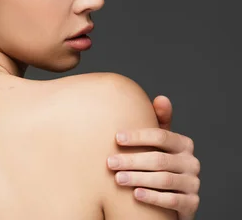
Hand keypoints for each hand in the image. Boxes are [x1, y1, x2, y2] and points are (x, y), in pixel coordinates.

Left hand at [106, 95, 200, 219]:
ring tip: (117, 179)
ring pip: (164, 180)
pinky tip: (136, 194)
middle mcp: (191, 162)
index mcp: (183, 144)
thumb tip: (162, 98)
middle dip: (132, 160)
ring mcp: (193, 183)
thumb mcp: (158, 143)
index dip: (138, 136)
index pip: (161, 136)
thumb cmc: (158, 161)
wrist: (172, 195)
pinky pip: (172, 200)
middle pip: (159, 159)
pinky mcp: (191, 203)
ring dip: (138, 178)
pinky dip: (153, 197)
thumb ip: (159, 121)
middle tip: (110, 162)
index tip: (116, 138)